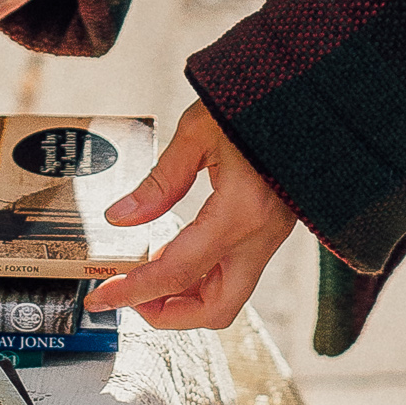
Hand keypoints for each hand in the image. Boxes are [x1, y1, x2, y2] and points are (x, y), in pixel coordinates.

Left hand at [88, 100, 298, 332]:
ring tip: (144, 276)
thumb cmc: (254, 99)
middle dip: (168, 315)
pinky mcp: (274, 228)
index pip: (179, 272)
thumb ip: (159, 182)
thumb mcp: (198, 131)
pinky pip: (237, 272)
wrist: (305, 89)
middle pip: (216, 309)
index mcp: (242, 211)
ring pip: (230, 296)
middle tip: (127, 298)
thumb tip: (120, 218)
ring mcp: (273, 235)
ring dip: (185, 299)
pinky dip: (203, 278)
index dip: (134, 291)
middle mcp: (263, 234)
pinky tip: (173, 255)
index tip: (100, 297)